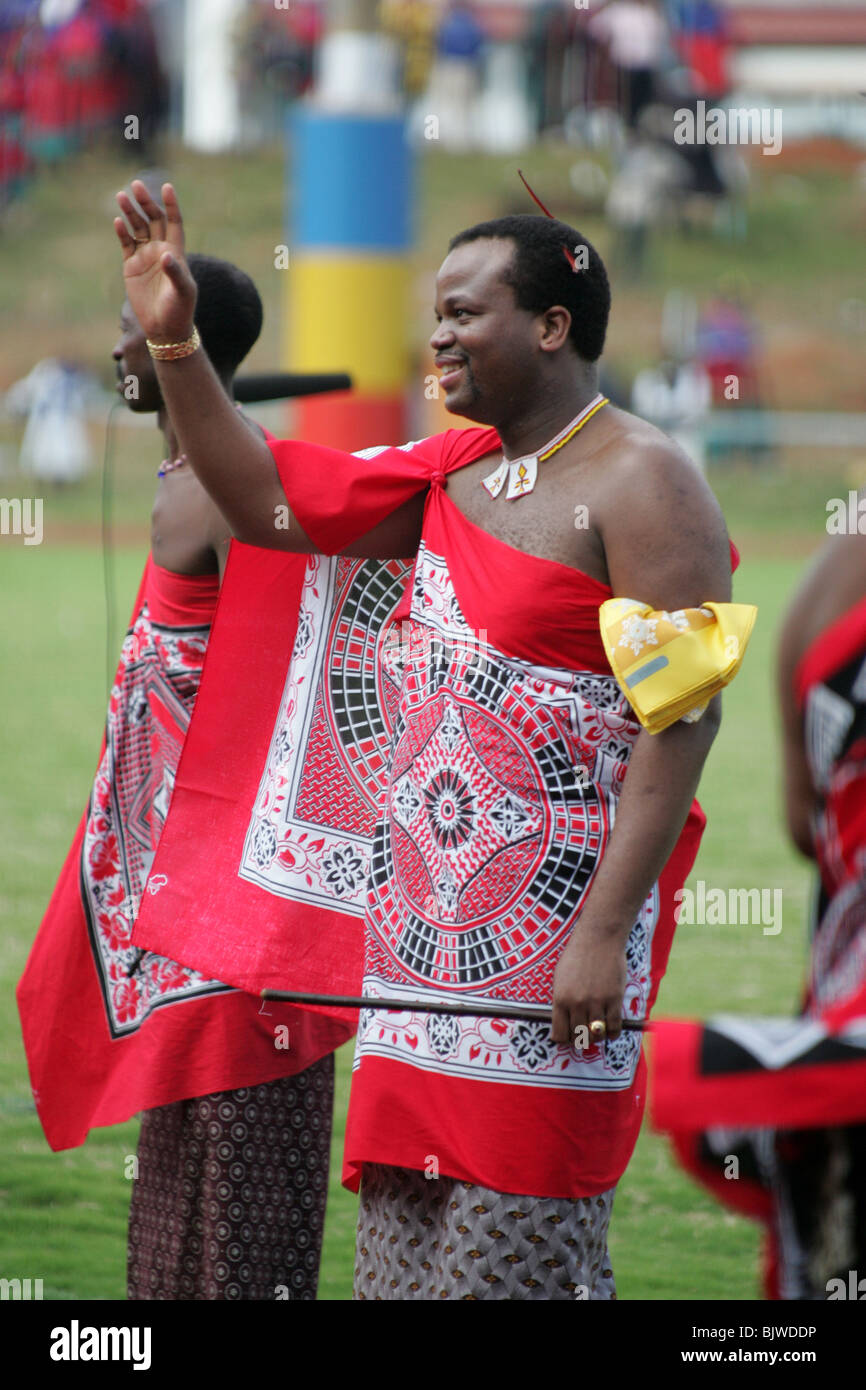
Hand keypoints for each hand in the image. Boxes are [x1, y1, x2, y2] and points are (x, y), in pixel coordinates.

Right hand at [113, 181, 196, 343]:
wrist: (164, 328)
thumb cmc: (179, 310)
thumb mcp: (183, 292)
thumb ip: (176, 272)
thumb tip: (165, 255)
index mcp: (176, 252)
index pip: (174, 222)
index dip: (171, 205)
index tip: (167, 187)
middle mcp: (160, 250)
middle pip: (153, 219)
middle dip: (145, 202)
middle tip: (136, 185)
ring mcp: (145, 257)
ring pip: (138, 228)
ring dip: (131, 212)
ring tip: (122, 196)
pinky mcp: (131, 266)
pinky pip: (126, 243)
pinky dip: (122, 232)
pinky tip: (118, 221)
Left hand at [551, 924, 627, 1046]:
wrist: (598, 938)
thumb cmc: (577, 956)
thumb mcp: (560, 978)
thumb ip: (561, 1001)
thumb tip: (562, 1022)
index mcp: (560, 999)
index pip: (560, 1034)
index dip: (564, 1040)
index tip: (568, 1037)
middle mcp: (577, 1003)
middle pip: (579, 1037)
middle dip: (581, 1040)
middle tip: (585, 1035)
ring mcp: (596, 1002)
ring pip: (596, 1034)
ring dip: (597, 1037)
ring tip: (598, 1031)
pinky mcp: (614, 999)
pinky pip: (614, 1027)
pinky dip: (613, 1033)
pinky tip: (611, 1031)